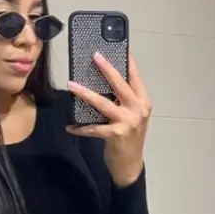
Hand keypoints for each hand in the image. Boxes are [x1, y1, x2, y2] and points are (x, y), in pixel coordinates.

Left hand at [67, 53, 151, 186]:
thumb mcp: (132, 117)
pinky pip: (93, 128)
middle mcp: (138, 109)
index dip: (128, 62)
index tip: (120, 47)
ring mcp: (128, 122)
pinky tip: (71, 127)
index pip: (136, 77)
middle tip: (94, 56)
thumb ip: (124, 102)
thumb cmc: (130, 138)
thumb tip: (103, 84)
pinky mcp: (116, 135)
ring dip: (85, 93)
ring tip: (71, 85)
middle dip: (106, 68)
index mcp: (144, 102)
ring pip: (103, 103)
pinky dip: (81, 128)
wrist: (131, 165)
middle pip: (120, 84)